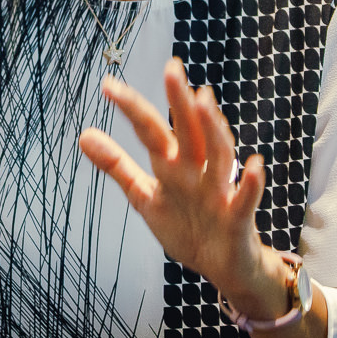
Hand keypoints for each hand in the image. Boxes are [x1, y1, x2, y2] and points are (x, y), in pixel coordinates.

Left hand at [78, 57, 269, 298]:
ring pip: (219, 156)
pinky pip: (245, 200)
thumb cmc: (186, 226)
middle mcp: (197, 172)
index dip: (132, 110)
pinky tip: (252, 165)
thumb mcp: (144, 196)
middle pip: (189, 132)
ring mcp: (218, 193)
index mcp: (173, 166)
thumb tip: (84, 134)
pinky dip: (249, 183)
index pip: (151, 131)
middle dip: (180, 101)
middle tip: (171, 68)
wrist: (223, 269)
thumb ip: (117, 165)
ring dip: (213, 130)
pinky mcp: (237, 219)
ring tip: (204, 100)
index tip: (108, 86)